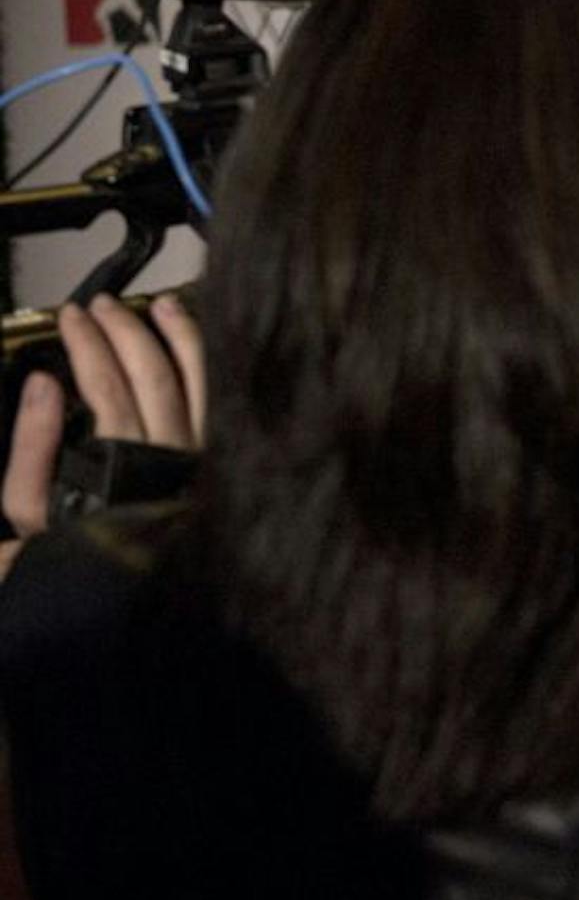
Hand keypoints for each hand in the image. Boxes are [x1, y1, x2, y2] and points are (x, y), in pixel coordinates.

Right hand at [1, 294, 205, 578]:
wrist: (131, 595)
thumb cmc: (77, 548)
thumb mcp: (31, 507)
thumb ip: (33, 444)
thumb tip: (43, 382)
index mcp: (124, 466)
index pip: (108, 386)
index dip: (89, 344)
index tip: (71, 315)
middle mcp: (173, 457)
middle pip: (154, 375)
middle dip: (127, 330)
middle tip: (102, 304)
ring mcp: (205, 458)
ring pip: (203, 381)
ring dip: (182, 335)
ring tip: (161, 305)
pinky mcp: (226, 462)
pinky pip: (226, 402)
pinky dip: (215, 366)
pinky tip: (204, 342)